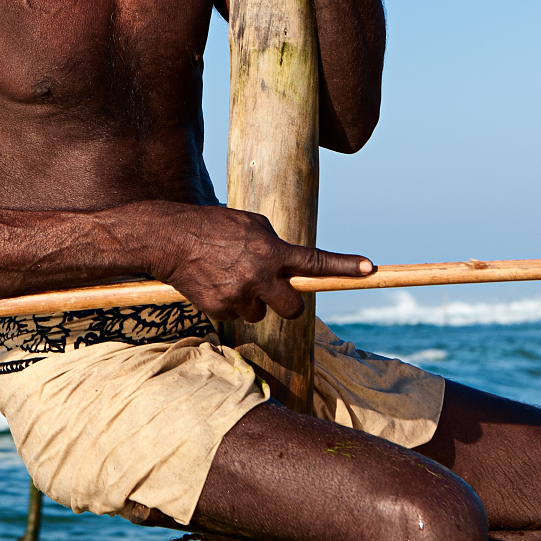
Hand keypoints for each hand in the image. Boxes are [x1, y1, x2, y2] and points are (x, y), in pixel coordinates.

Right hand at [148, 203, 372, 321]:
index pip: (315, 261)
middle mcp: (259, 276)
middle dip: (289, 303)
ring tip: (231, 278)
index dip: (344, 267)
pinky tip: (215, 284)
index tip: (370, 268)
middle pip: (294, 308)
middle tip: (276, 291)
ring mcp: (239, 296)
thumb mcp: (251, 224)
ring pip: (262, 314)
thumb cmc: (214, 226)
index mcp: (271, 250)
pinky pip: (237, 316)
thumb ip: (275, 244)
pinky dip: (230, 304)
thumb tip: (292, 264)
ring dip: (254, 302)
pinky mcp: (219, 310)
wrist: (169, 239)